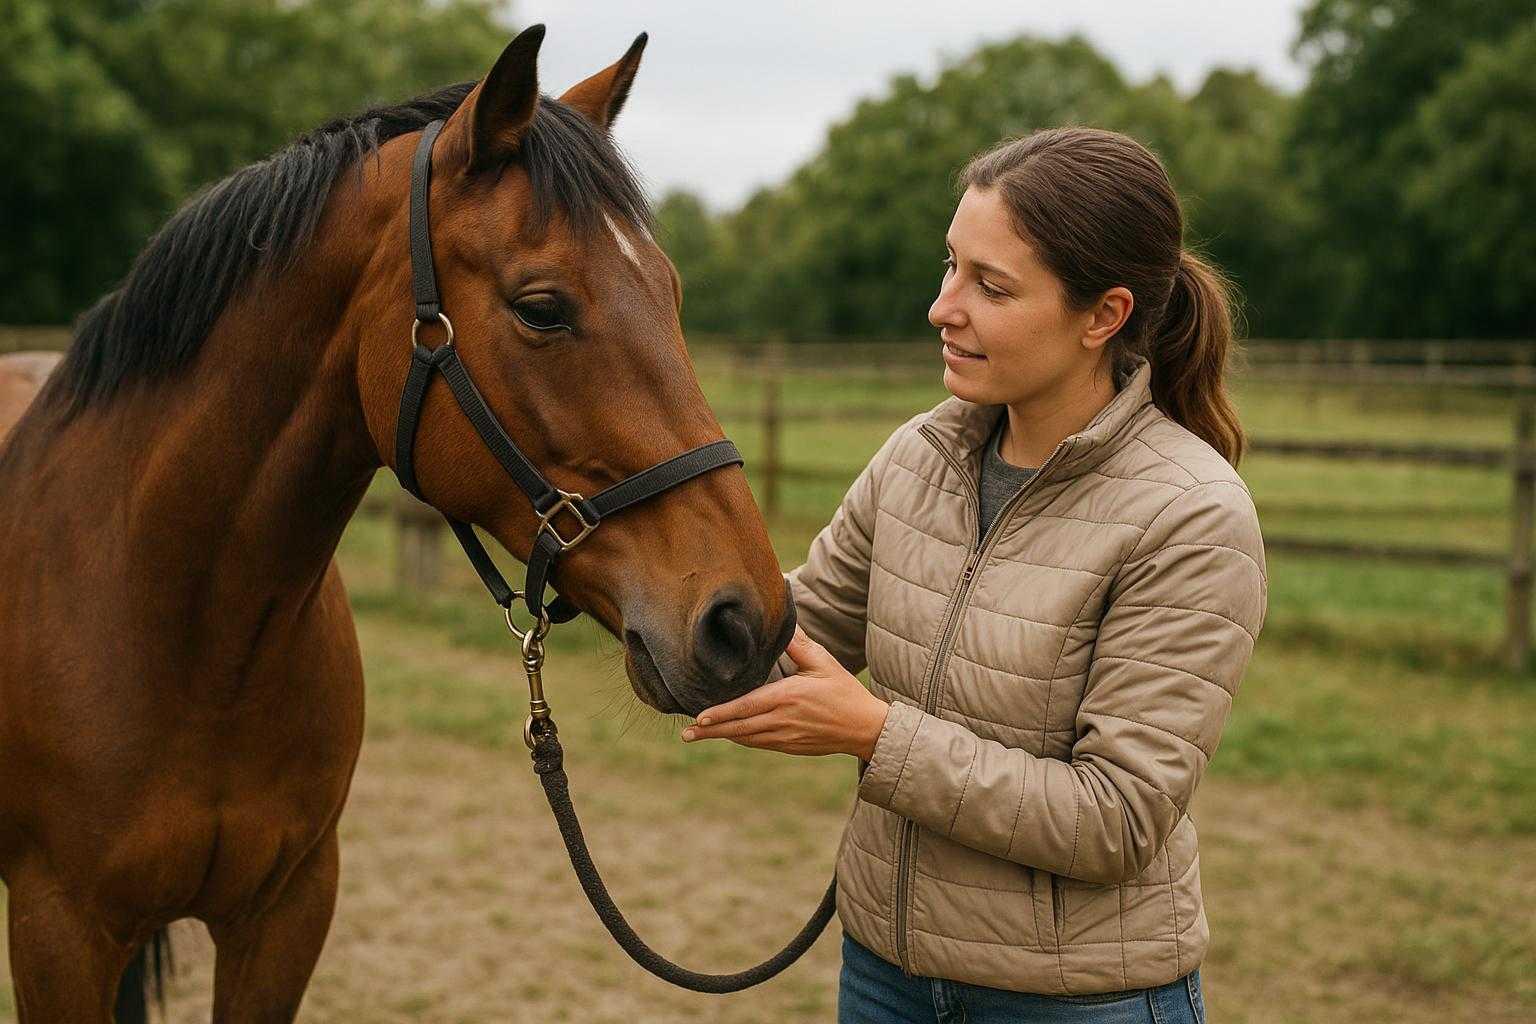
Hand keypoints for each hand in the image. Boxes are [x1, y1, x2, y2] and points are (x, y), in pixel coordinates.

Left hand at [681, 625, 889, 758]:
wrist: (865, 727)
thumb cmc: (843, 690)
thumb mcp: (822, 662)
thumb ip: (798, 644)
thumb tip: (782, 622)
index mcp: (788, 696)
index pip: (747, 706)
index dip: (722, 713)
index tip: (699, 716)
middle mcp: (783, 719)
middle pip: (740, 727)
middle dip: (711, 730)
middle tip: (686, 733)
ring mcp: (785, 736)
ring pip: (747, 738)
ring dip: (722, 736)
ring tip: (697, 735)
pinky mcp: (790, 746)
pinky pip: (759, 744)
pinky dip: (741, 739)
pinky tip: (728, 735)